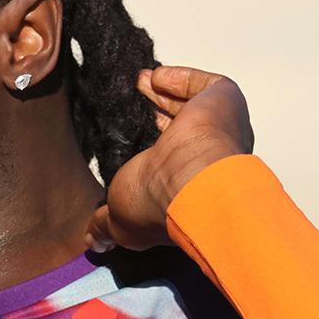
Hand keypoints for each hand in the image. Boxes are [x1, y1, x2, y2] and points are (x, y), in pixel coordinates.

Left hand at [85, 66, 253, 251]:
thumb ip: (105, 225)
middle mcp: (207, 160)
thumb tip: (94, 240)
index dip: (151, 147)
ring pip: (194, 107)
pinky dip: (181, 79)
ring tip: (140, 83)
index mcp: (186, 186)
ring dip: (165, 94)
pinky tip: (155, 78)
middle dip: (158, 115)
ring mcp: (219, 131)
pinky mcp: (224, 102)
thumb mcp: (119, 220)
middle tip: (135, 101)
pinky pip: (205, 84)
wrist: (193, 184)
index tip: (127, 133)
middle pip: (183, 131)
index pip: (169, 163)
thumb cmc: (158, 204)